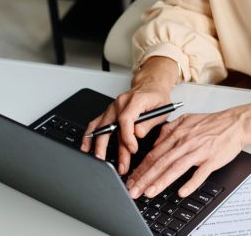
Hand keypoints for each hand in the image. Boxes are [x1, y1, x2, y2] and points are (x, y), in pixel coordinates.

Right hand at [80, 59, 176, 174]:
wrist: (151, 85)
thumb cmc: (157, 97)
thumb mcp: (163, 109)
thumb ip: (149, 123)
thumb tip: (137, 134)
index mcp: (135, 100)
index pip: (126, 120)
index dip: (128, 137)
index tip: (132, 149)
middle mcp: (120, 103)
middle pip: (110, 126)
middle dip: (111, 147)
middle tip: (113, 164)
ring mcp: (112, 107)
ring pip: (101, 127)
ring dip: (97, 144)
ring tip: (97, 159)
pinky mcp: (109, 112)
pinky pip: (96, 123)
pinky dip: (90, 136)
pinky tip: (87, 146)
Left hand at [125, 108, 247, 198]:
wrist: (235, 123)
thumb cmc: (212, 123)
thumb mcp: (186, 120)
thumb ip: (168, 130)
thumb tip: (155, 143)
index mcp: (178, 134)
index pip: (154, 154)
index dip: (141, 168)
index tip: (131, 180)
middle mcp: (186, 143)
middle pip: (161, 162)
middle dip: (145, 178)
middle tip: (134, 191)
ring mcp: (199, 151)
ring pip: (176, 168)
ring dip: (161, 181)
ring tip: (149, 192)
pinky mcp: (212, 159)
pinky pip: (200, 173)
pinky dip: (191, 183)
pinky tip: (182, 192)